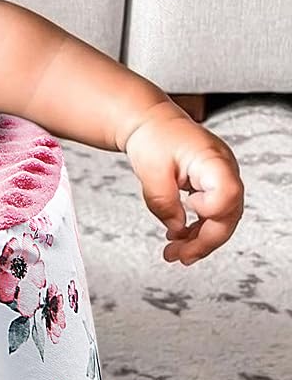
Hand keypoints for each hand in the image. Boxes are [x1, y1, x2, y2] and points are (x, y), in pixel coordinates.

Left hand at [121, 101, 243, 264]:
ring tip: (175, 253)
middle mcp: (224, 170)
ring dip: (200, 240)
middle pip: (228, 215)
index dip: (210, 209)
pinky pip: (213, 213)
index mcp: (213, 159)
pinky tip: (180, 237)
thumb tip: (176, 228)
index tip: (188, 207)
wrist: (151, 123)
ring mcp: (222, 178)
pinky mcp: (213, 185)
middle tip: (178, 256)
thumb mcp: (150, 171)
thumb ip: (162, 202)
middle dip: (204, 241)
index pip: (228, 193)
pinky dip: (198, 228)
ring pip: (222, 219)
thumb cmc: (153, 137)